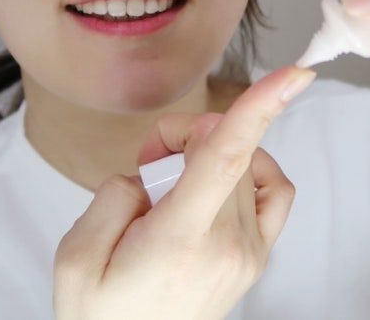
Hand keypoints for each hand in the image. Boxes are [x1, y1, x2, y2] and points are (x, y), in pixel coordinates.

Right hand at [53, 66, 314, 319]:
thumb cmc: (103, 316)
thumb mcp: (77, 256)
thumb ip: (113, 196)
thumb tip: (152, 172)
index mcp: (181, 240)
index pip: (227, 158)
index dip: (259, 108)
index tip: (293, 74)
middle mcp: (228, 244)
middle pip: (225, 149)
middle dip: (183, 136)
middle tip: (148, 161)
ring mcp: (250, 252)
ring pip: (243, 164)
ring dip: (207, 154)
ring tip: (172, 179)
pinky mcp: (258, 255)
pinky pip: (271, 190)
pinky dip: (249, 168)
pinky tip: (216, 180)